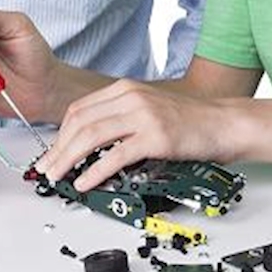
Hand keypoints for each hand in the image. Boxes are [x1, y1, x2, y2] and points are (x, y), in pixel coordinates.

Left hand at [34, 79, 235, 191]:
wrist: (225, 123)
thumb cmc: (191, 121)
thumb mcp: (150, 109)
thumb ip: (122, 118)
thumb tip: (91, 144)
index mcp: (126, 89)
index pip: (80, 109)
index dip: (60, 134)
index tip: (51, 153)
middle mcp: (131, 96)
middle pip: (80, 122)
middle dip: (57, 149)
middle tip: (46, 169)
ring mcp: (143, 115)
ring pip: (91, 136)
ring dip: (68, 159)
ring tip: (58, 177)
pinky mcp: (155, 136)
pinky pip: (115, 155)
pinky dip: (94, 171)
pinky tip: (85, 182)